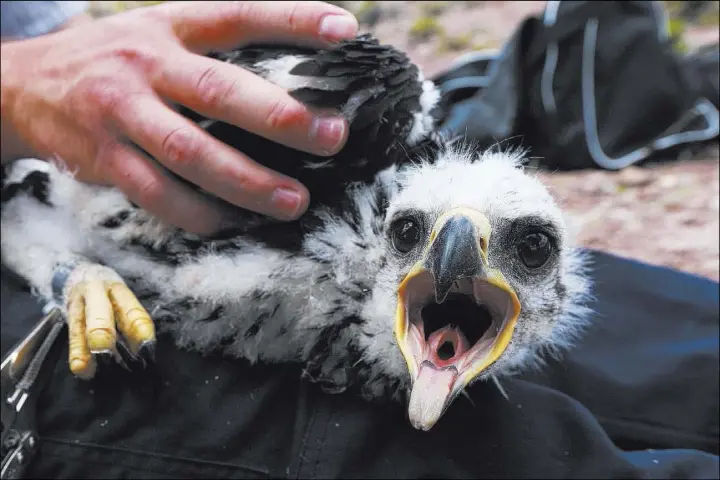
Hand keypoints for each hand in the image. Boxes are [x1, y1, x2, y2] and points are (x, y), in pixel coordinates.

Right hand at [0, 1, 358, 233]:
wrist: (24, 84)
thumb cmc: (117, 60)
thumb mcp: (160, 32)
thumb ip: (214, 49)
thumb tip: (296, 75)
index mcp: (170, 26)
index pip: (237, 15)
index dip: (290, 20)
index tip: (342, 30)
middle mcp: (146, 65)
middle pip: (219, 91)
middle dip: (280, 119)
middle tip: (332, 138)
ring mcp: (121, 113)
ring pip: (190, 154)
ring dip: (248, 182)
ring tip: (295, 201)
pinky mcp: (103, 158)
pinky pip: (157, 195)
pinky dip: (199, 214)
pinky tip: (234, 222)